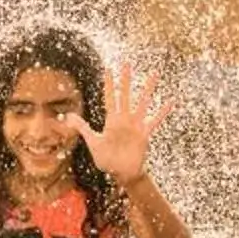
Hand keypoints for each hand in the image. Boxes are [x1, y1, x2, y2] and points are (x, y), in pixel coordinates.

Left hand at [74, 59, 171, 186]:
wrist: (121, 174)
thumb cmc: (106, 159)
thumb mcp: (93, 142)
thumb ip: (82, 127)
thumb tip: (68, 116)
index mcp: (111, 120)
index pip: (110, 97)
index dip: (109, 84)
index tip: (109, 69)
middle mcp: (124, 119)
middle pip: (125, 94)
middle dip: (125, 79)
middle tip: (126, 63)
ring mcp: (135, 125)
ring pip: (142, 102)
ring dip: (147, 89)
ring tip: (153, 75)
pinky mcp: (144, 134)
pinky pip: (155, 121)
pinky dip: (162, 112)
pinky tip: (170, 102)